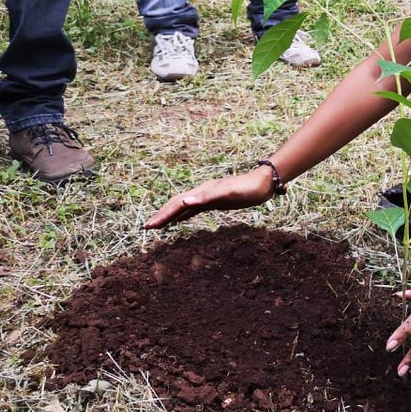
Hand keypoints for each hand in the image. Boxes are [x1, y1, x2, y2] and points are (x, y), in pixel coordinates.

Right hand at [144, 167, 274, 229]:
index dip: (162, 215)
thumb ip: (207, 198)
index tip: (149, 226)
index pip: (177, 204)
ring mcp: (207, 197)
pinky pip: (193, 209)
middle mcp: (202, 193)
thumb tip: (185, 201)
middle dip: (161, 215)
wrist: (263, 184)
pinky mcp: (214, 202)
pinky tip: (178, 221)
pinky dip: (182, 215)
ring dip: (169, 215)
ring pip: (182, 206)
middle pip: (176, 204)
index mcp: (202, 192)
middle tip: (146, 227)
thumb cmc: (247, 189)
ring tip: (157, 224)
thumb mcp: (228, 194)